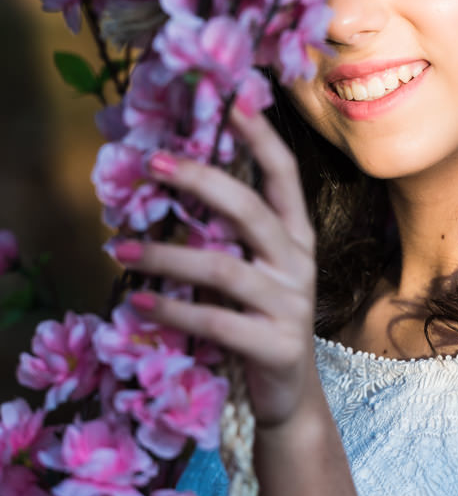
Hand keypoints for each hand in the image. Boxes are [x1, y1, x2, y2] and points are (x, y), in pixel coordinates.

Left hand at [118, 105, 318, 428]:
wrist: (288, 395)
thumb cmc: (259, 320)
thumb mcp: (254, 270)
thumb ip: (229, 234)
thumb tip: (174, 183)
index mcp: (296, 236)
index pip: (283, 176)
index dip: (260, 137)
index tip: (232, 100)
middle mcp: (298, 263)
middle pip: (251, 211)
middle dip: (202, 181)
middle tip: (154, 163)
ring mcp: (290, 305)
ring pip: (225, 269)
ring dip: (167, 257)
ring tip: (120, 250)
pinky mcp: (274, 344)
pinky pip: (216, 322)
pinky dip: (172, 310)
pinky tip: (136, 302)